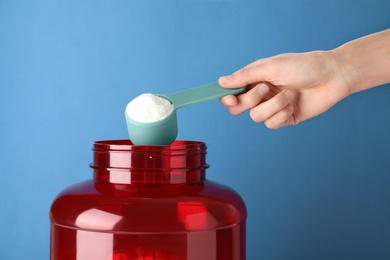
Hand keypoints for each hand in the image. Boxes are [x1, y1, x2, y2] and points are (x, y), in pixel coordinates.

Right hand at [219, 51, 349, 128]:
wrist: (333, 76)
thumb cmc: (304, 66)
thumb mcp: (272, 66)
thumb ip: (245, 75)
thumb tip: (221, 82)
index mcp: (255, 79)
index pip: (231, 93)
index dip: (227, 98)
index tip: (231, 98)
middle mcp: (260, 94)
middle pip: (238, 108)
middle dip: (250, 101)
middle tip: (265, 89)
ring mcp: (272, 107)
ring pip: (256, 117)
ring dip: (273, 105)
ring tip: (290, 94)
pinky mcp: (284, 119)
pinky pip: (272, 124)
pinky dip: (282, 114)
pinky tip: (294, 104)